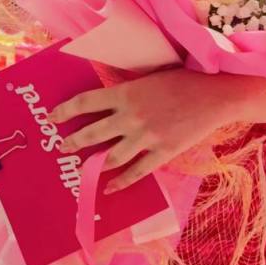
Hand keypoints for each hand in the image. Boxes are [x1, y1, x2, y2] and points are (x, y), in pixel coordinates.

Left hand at [50, 68, 230, 193]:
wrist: (214, 95)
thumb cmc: (182, 79)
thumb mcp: (148, 77)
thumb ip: (127, 91)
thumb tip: (106, 101)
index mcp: (126, 93)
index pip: (86, 103)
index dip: (65, 110)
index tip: (51, 117)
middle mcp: (131, 116)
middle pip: (92, 133)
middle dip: (73, 142)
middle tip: (61, 147)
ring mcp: (146, 137)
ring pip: (111, 156)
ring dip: (94, 164)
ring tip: (82, 169)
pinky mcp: (163, 152)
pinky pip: (137, 172)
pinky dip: (121, 181)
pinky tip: (109, 187)